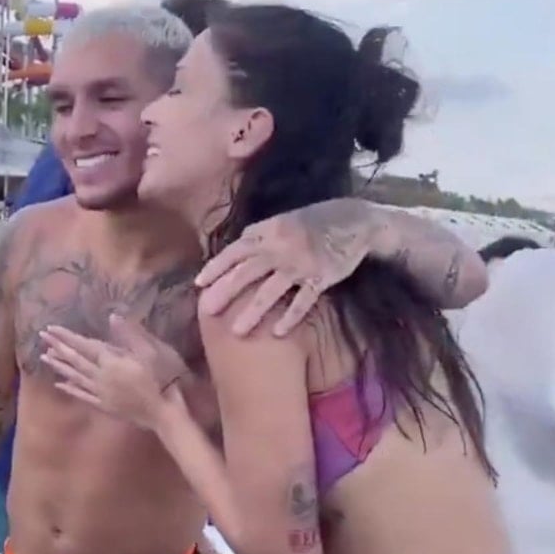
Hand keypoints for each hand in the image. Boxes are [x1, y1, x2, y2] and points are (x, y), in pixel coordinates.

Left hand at [40, 315, 184, 430]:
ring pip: (76, 377)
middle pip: (76, 360)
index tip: (50, 328)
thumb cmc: (164, 379)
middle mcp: (101, 377)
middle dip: (58, 347)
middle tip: (41, 337)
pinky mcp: (106, 406)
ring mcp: (102, 393)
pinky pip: (83, 396)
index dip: (67, 336)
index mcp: (112, 361)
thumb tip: (112, 316)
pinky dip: (71, 390)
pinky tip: (60, 385)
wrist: (165, 414)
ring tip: (44, 357)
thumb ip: (131, 335)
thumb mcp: (152, 352)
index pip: (85, 345)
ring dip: (60, 367)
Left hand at [196, 198, 377, 335]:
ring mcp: (301, 264)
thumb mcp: (283, 220)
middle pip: (247, 272)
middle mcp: (281, 248)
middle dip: (225, 292)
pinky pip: (303, 301)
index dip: (216, 267)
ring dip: (252, 311)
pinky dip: (290, 317)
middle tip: (208, 311)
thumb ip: (259, 235)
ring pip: (271, 290)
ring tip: (236, 331)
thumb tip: (234, 248)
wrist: (355, 221)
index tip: (199, 284)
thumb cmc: (315, 222)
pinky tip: (278, 332)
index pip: (236, 250)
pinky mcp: (321, 278)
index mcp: (269, 232)